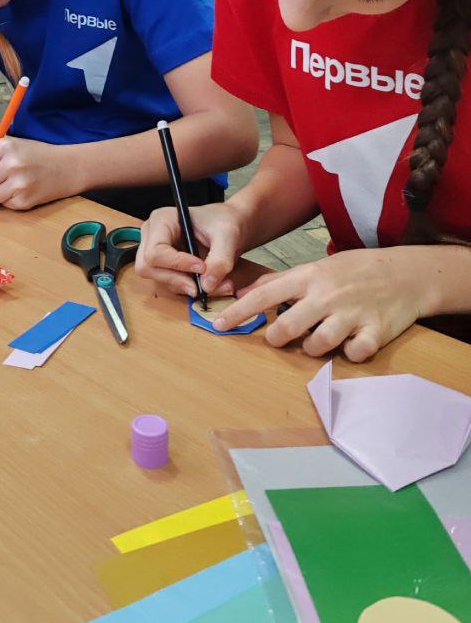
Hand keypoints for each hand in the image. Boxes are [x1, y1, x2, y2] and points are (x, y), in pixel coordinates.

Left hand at [0, 136, 69, 209]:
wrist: (65, 168)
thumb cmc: (35, 154)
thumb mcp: (11, 142)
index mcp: (6, 146)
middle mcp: (12, 164)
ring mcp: (19, 185)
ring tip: (5, 184)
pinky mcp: (24, 201)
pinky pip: (3, 205)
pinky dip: (7, 199)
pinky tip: (18, 190)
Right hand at [136, 203, 243, 297]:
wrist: (231, 225)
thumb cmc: (224, 220)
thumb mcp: (227, 235)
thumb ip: (220, 259)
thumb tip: (207, 286)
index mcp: (162, 220)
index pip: (155, 250)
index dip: (176, 264)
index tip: (202, 267)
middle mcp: (153, 235)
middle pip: (148, 267)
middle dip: (176, 280)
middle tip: (202, 286)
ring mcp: (156, 251)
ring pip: (158, 279)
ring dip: (186, 286)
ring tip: (215, 284)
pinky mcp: (165, 266)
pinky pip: (170, 283)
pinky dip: (190, 288)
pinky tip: (210, 283)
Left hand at [211, 247, 430, 361]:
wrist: (404, 273)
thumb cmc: (353, 271)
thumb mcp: (315, 268)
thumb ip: (280, 281)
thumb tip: (243, 291)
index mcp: (308, 277)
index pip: (264, 295)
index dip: (238, 312)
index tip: (218, 326)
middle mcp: (327, 295)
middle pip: (288, 328)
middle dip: (277, 338)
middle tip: (279, 338)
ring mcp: (352, 313)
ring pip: (319, 344)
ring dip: (313, 348)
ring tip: (318, 339)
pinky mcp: (376, 331)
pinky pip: (355, 354)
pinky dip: (350, 354)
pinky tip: (352, 343)